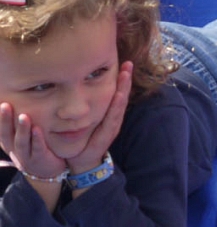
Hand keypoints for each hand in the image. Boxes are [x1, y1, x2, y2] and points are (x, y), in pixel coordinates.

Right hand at [0, 103, 68, 182]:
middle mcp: (14, 149)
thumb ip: (17, 126)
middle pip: (7, 134)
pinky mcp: (39, 159)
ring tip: (23, 116)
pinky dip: (37, 139)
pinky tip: (37, 129)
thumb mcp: (22, 139)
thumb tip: (9, 103)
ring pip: (21, 142)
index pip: (0, 130)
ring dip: (22, 129)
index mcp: (8, 143)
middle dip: (5, 120)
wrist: (47, 173)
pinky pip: (37, 148)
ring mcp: (26, 156)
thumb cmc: (34, 149)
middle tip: (5, 105)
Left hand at [68, 62, 132, 177]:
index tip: (123, 63)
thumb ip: (87, 107)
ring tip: (125, 74)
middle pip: (121, 96)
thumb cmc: (83, 141)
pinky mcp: (107, 136)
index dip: (121, 79)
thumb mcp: (85, 121)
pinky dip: (117, 106)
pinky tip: (118, 95)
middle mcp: (113, 119)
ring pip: (119, 105)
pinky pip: (112, 119)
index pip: (116, 93)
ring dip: (123, 89)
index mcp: (108, 115)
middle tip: (128, 63)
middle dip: (125, 80)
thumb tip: (79, 87)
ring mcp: (111, 127)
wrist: (82, 163)